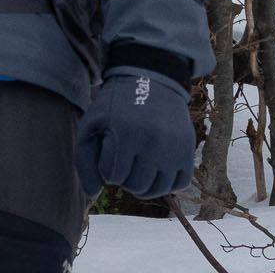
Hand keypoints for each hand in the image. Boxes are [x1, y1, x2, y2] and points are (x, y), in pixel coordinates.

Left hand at [74, 67, 194, 198]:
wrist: (152, 81)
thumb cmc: (116, 106)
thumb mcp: (92, 124)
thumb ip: (85, 160)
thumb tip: (93, 194)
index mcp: (126, 134)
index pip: (112, 176)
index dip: (106, 165)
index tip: (109, 147)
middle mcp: (154, 143)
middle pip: (135, 186)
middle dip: (124, 176)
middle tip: (123, 156)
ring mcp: (175, 149)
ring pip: (157, 190)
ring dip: (143, 182)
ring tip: (137, 163)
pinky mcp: (189, 152)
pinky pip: (179, 185)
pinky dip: (166, 182)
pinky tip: (155, 166)